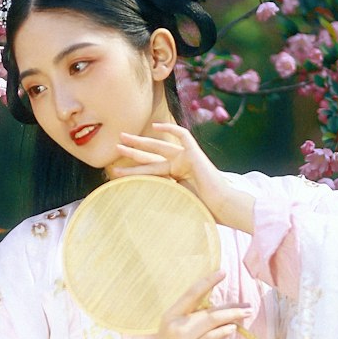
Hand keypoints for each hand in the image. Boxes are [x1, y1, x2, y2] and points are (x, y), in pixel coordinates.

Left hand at [109, 122, 254, 232]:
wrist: (221, 208)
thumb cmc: (202, 211)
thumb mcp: (173, 204)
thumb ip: (158, 198)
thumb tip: (135, 209)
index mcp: (175, 179)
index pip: (150, 171)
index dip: (133, 170)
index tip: (116, 172)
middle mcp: (180, 166)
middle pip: (151, 156)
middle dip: (133, 151)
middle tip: (116, 146)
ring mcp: (187, 158)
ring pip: (159, 147)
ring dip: (141, 142)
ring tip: (123, 138)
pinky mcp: (195, 154)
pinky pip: (182, 136)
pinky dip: (170, 129)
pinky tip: (155, 127)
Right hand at [114, 270, 254, 338]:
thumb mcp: (171, 330)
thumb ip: (188, 320)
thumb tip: (214, 312)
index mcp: (171, 315)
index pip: (192, 293)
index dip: (208, 281)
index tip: (222, 272)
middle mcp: (177, 323)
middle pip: (208, 309)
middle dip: (230, 306)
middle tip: (247, 305)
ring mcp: (184, 338)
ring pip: (212, 320)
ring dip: (232, 316)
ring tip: (246, 314)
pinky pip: (211, 337)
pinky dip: (223, 331)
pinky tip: (234, 328)